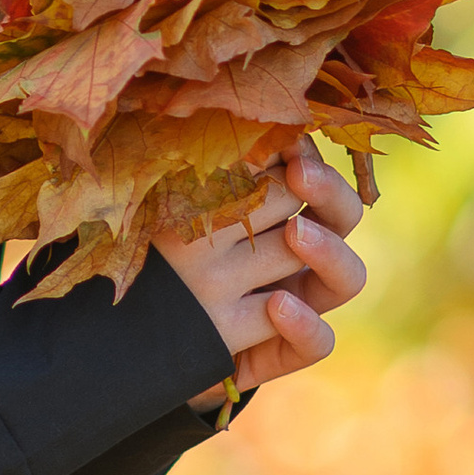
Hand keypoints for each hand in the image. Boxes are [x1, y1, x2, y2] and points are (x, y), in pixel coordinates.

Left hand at [156, 138, 367, 404]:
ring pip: (346, 277)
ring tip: (296, 232)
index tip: (288, 140)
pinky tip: (278, 305)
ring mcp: (296, 306)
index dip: (311, 157)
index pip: (316, 177)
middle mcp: (296, 258)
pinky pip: (317, 345)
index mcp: (275, 213)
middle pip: (342, 218)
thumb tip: (211, 120)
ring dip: (326, 249)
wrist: (127, 339)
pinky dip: (305, 325)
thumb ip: (200, 177)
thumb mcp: (173, 211)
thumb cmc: (153, 263)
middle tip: (299, 172)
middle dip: (326, 190)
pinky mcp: (278, 354)